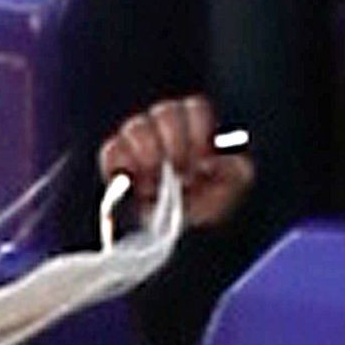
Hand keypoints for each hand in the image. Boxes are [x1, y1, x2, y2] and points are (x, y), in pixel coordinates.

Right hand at [98, 95, 253, 235]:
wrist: (182, 235)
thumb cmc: (208, 206)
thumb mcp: (233, 188)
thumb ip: (233, 169)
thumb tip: (214, 162)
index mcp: (194, 127)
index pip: (194, 109)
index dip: (199, 130)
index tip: (204, 160)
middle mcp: (163, 128)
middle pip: (165, 112)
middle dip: (175, 144)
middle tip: (182, 172)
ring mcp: (136, 144)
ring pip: (136, 127)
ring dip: (149, 154)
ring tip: (157, 182)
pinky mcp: (115, 164)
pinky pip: (111, 151)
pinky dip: (122, 164)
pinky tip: (138, 186)